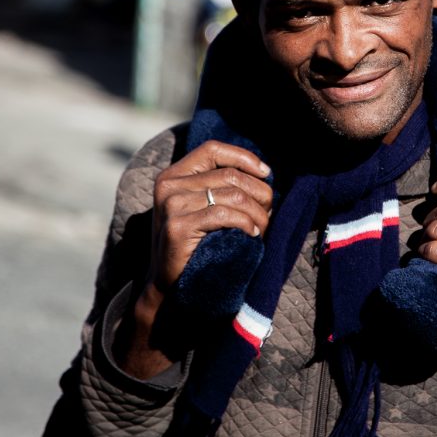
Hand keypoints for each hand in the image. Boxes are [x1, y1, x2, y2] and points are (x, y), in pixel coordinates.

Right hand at [119, 142, 271, 378]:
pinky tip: (252, 236)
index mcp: (173, 175)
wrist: (170, 288)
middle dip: (258, 193)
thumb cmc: (196, 246)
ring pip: (233, 196)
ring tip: (261, 228)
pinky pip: (225, 215)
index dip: (243, 157)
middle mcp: (168, 185)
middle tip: (268, 212)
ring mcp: (171, 205)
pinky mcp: (178, 227)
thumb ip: (221, 186)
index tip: (266, 173)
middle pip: (229, 175)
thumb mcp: (202, 207)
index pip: (212, 148)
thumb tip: (264, 172)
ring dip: (257, 214)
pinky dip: (246, 224)